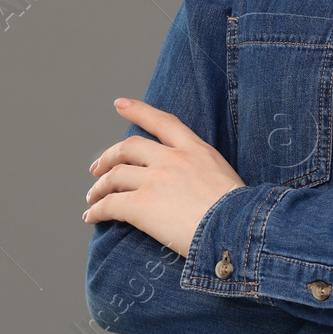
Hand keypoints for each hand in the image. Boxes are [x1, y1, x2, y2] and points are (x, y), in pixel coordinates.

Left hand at [83, 98, 245, 258]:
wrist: (238, 229)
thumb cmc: (240, 213)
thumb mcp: (225, 177)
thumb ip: (203, 172)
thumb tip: (194, 186)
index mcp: (196, 150)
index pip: (162, 122)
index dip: (138, 111)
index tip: (120, 104)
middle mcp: (173, 159)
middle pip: (128, 148)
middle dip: (108, 157)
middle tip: (96, 169)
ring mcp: (156, 180)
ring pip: (114, 176)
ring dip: (99, 187)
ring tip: (93, 198)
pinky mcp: (142, 205)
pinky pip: (110, 205)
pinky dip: (97, 210)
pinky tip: (92, 217)